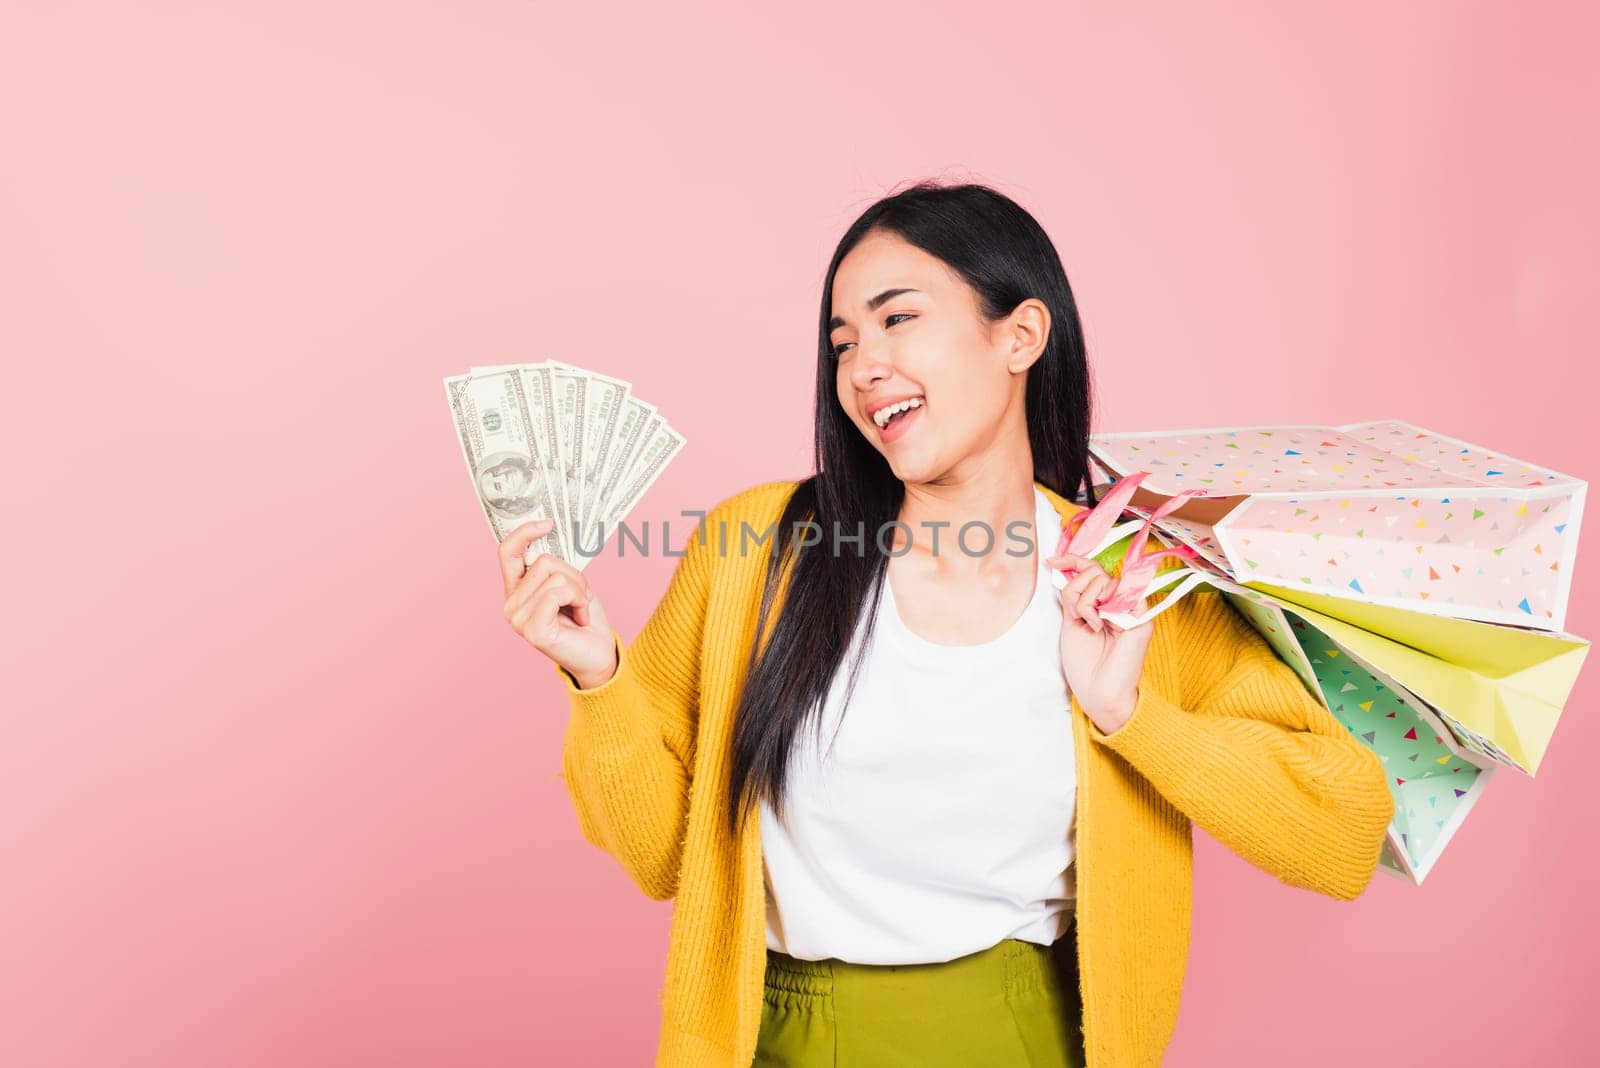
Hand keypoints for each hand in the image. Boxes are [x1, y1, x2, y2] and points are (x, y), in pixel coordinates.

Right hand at [499, 518, 618, 688]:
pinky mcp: (531, 629)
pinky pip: (557, 593)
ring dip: (578, 590)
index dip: (523, 532)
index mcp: (517, 590)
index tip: (547, 523)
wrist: (599, 654)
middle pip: (542, 561)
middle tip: (581, 597)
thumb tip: (548, 533)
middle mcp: (511, 604)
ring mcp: (517, 618)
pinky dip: (578, 600)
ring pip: (554, 576)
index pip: (507, 552)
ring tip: (580, 609)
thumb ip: (553, 565)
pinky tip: (580, 618)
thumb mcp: (569, 583)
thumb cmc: (584, 618)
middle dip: (572, 574)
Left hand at [1044, 550, 1154, 734]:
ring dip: (1085, 601)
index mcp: (1103, 603)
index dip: (1072, 559)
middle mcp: (1119, 602)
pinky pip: (1118, 592)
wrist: (1098, 692)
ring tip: (1090, 625)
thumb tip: (1065, 567)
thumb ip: (1073, 596)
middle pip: (1094, 571)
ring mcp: (1131, 608)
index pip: (1092, 569)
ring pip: (1102, 579)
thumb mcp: (1071, 622)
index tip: (1052, 561)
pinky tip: (1100, 626)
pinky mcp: (1140, 616)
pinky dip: (1099, 608)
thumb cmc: (1085, 664)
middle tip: (1076, 616)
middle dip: (1075, 589)